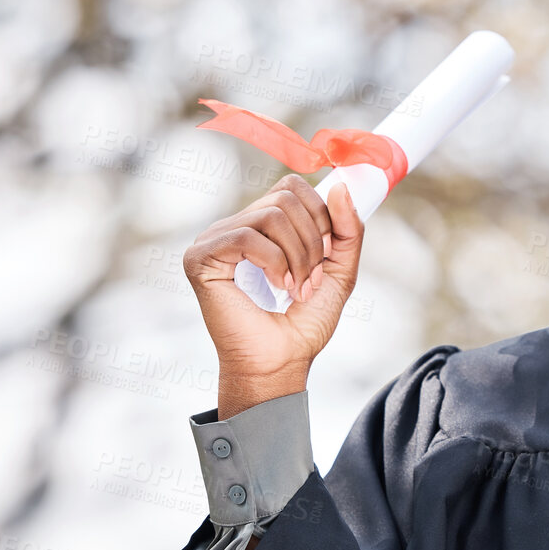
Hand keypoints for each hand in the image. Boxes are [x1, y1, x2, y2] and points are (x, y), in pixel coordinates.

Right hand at [184, 174, 364, 403]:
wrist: (282, 362)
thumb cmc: (303, 324)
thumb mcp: (339, 271)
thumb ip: (348, 231)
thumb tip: (341, 187)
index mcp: (261, 225)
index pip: (291, 186)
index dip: (320, 215)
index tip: (325, 255)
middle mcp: (234, 226)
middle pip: (285, 198)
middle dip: (312, 242)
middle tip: (310, 280)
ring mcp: (214, 240)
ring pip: (271, 215)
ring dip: (298, 256)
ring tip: (295, 288)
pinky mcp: (201, 257)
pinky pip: (247, 236)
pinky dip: (274, 263)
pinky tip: (276, 287)